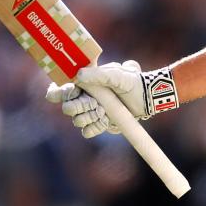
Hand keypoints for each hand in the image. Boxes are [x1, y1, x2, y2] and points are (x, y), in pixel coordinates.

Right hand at [44, 61, 178, 138]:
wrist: (146, 97)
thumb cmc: (130, 81)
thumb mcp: (115, 74)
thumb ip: (97, 74)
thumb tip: (78, 75)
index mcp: (84, 83)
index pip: (61, 89)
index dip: (59, 92)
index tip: (69, 91)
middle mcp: (85, 98)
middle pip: (68, 107)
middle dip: (78, 106)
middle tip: (93, 103)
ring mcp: (91, 112)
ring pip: (77, 120)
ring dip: (88, 116)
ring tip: (103, 110)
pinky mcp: (99, 124)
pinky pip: (87, 131)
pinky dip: (93, 127)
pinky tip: (104, 120)